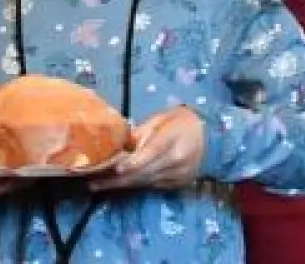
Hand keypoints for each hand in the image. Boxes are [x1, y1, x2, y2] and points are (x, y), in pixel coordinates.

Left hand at [89, 106, 204, 191]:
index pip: (150, 154)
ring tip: (98, 185)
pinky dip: (134, 184)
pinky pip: (151, 185)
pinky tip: (118, 184)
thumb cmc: (182, 122)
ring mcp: (177, 176)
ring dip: (121, 185)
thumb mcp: (162, 119)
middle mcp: (176, 162)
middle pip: (143, 173)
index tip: (115, 169)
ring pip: (144, 182)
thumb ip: (141, 132)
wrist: (211, 138)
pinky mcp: (176, 185)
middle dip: (116, 180)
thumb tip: (119, 144)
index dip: (133, 163)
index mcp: (172, 140)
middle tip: (93, 183)